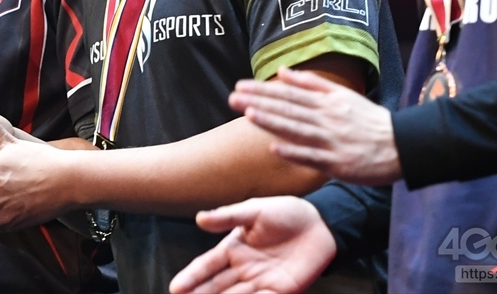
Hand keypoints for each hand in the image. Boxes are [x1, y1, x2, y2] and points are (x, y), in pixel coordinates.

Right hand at [168, 197, 335, 293]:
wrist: (321, 223)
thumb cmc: (285, 212)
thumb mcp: (254, 210)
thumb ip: (228, 216)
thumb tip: (199, 219)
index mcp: (234, 248)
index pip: (207, 266)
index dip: (191, 277)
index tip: (176, 288)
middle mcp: (243, 269)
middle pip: (216, 287)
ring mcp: (261, 282)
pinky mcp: (282, 291)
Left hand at [232, 68, 401, 185]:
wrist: (402, 146)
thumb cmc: (369, 121)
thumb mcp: (343, 95)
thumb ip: (312, 83)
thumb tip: (283, 71)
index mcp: (327, 102)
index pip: (289, 93)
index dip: (263, 89)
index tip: (240, 85)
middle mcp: (327, 119)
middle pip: (288, 109)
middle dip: (259, 102)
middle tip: (233, 97)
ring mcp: (332, 141)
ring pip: (297, 130)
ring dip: (272, 122)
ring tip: (248, 115)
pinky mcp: (338, 163)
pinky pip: (312, 157)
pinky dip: (294, 152)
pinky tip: (275, 148)